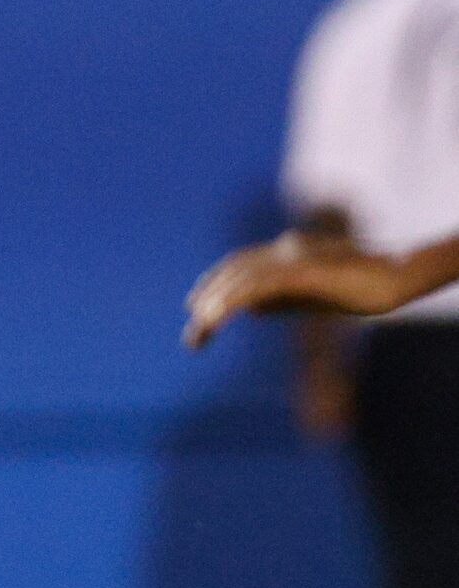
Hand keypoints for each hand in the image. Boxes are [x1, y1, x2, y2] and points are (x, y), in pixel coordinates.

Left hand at [183, 232, 409, 346]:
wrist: (395, 278)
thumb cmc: (360, 287)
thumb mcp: (312, 295)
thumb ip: (281, 300)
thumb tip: (250, 311)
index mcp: (287, 251)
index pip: (241, 264)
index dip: (216, 283)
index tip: (196, 307)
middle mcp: (285, 249)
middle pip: (235, 272)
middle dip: (208, 301)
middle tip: (193, 339)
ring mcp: (294, 256)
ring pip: (243, 279)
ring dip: (216, 307)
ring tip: (199, 334)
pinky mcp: (304, 270)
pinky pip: (260, 284)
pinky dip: (234, 300)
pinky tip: (217, 318)